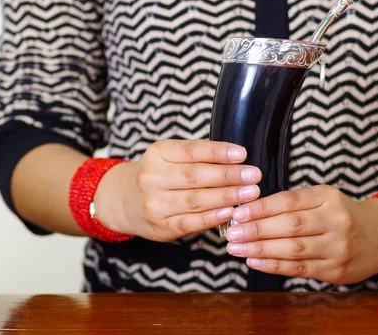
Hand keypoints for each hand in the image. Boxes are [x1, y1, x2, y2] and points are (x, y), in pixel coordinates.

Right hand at [93, 140, 261, 241]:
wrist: (124, 200)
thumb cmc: (159, 174)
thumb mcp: (170, 155)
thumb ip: (199, 156)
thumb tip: (239, 159)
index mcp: (159, 153)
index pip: (192, 149)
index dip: (218, 152)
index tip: (242, 154)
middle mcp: (153, 177)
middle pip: (196, 176)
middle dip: (228, 176)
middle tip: (254, 175)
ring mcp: (155, 204)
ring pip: (195, 200)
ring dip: (226, 197)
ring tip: (250, 193)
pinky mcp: (161, 227)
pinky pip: (190, 222)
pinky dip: (212, 218)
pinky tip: (229, 212)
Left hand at [224, 185, 377, 284]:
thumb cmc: (342, 214)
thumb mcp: (324, 198)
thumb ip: (293, 202)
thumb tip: (250, 209)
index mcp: (329, 197)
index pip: (290, 200)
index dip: (262, 207)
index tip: (238, 212)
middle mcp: (336, 221)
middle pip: (291, 225)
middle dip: (256, 229)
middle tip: (231, 232)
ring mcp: (337, 247)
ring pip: (293, 249)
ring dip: (260, 249)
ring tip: (237, 248)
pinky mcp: (336, 270)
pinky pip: (299, 268)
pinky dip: (274, 265)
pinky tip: (255, 261)